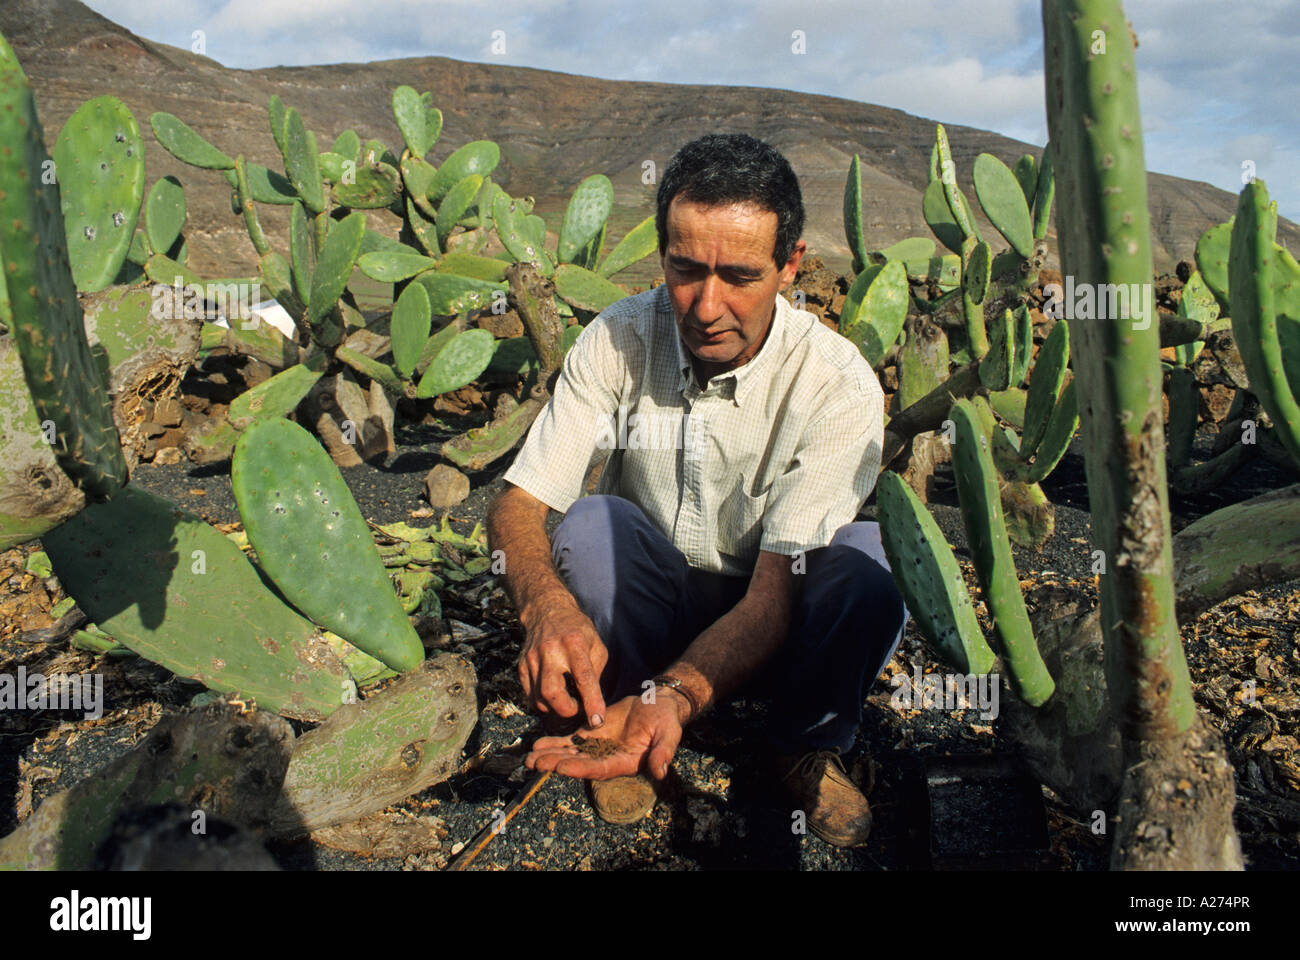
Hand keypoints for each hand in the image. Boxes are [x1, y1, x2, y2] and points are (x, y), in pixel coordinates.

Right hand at [518, 599, 607, 725]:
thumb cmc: (578, 631)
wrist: (548, 611)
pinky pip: (530, 695)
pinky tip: (553, 696)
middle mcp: (550, 651)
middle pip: (552, 691)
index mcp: (574, 643)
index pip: (583, 677)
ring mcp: (532, 658)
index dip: (591, 702)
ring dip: (555, 708)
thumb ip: (596, 672)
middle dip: (566, 709)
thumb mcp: (596, 644)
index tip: (597, 721)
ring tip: (567, 700)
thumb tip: (592, 702)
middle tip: (577, 708)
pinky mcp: (522, 665)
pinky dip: (543, 703)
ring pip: (539, 698)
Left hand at [524, 692, 686, 781]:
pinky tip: (538, 745)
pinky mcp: (593, 734)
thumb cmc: (666, 720)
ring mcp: (598, 747)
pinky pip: (571, 740)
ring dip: (551, 756)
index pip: (599, 768)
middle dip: (557, 763)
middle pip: (579, 764)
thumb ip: (663, 752)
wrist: (659, 704)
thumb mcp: (669, 734)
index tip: (561, 767)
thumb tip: (660, 771)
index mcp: (625, 762)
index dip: (580, 768)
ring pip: (571, 753)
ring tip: (529, 757)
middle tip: (535, 763)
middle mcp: (608, 759)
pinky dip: (555, 743)